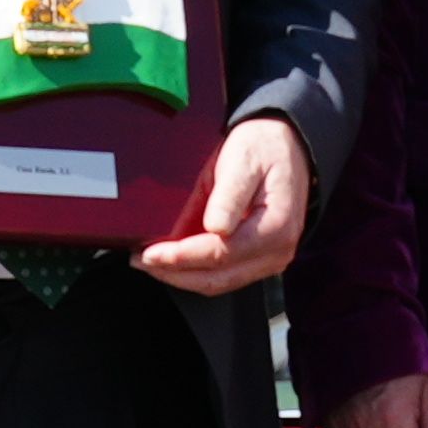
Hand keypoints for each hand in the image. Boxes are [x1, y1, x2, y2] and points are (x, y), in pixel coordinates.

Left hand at [139, 114, 312, 294]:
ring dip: (182, 276)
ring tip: (151, 261)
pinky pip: (224, 275)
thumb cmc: (264, 148)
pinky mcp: (260, 259)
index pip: (221, 254)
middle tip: (140, 260)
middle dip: (174, 273)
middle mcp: (277, 251)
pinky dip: (196, 272)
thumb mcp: (243, 160)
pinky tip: (174, 259)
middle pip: (217, 278)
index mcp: (276, 227)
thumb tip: (216, 228)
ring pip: (219, 283)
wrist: (286, 145)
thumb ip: (230, 194)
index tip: (151, 253)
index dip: (181, 258)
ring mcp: (270, 259)